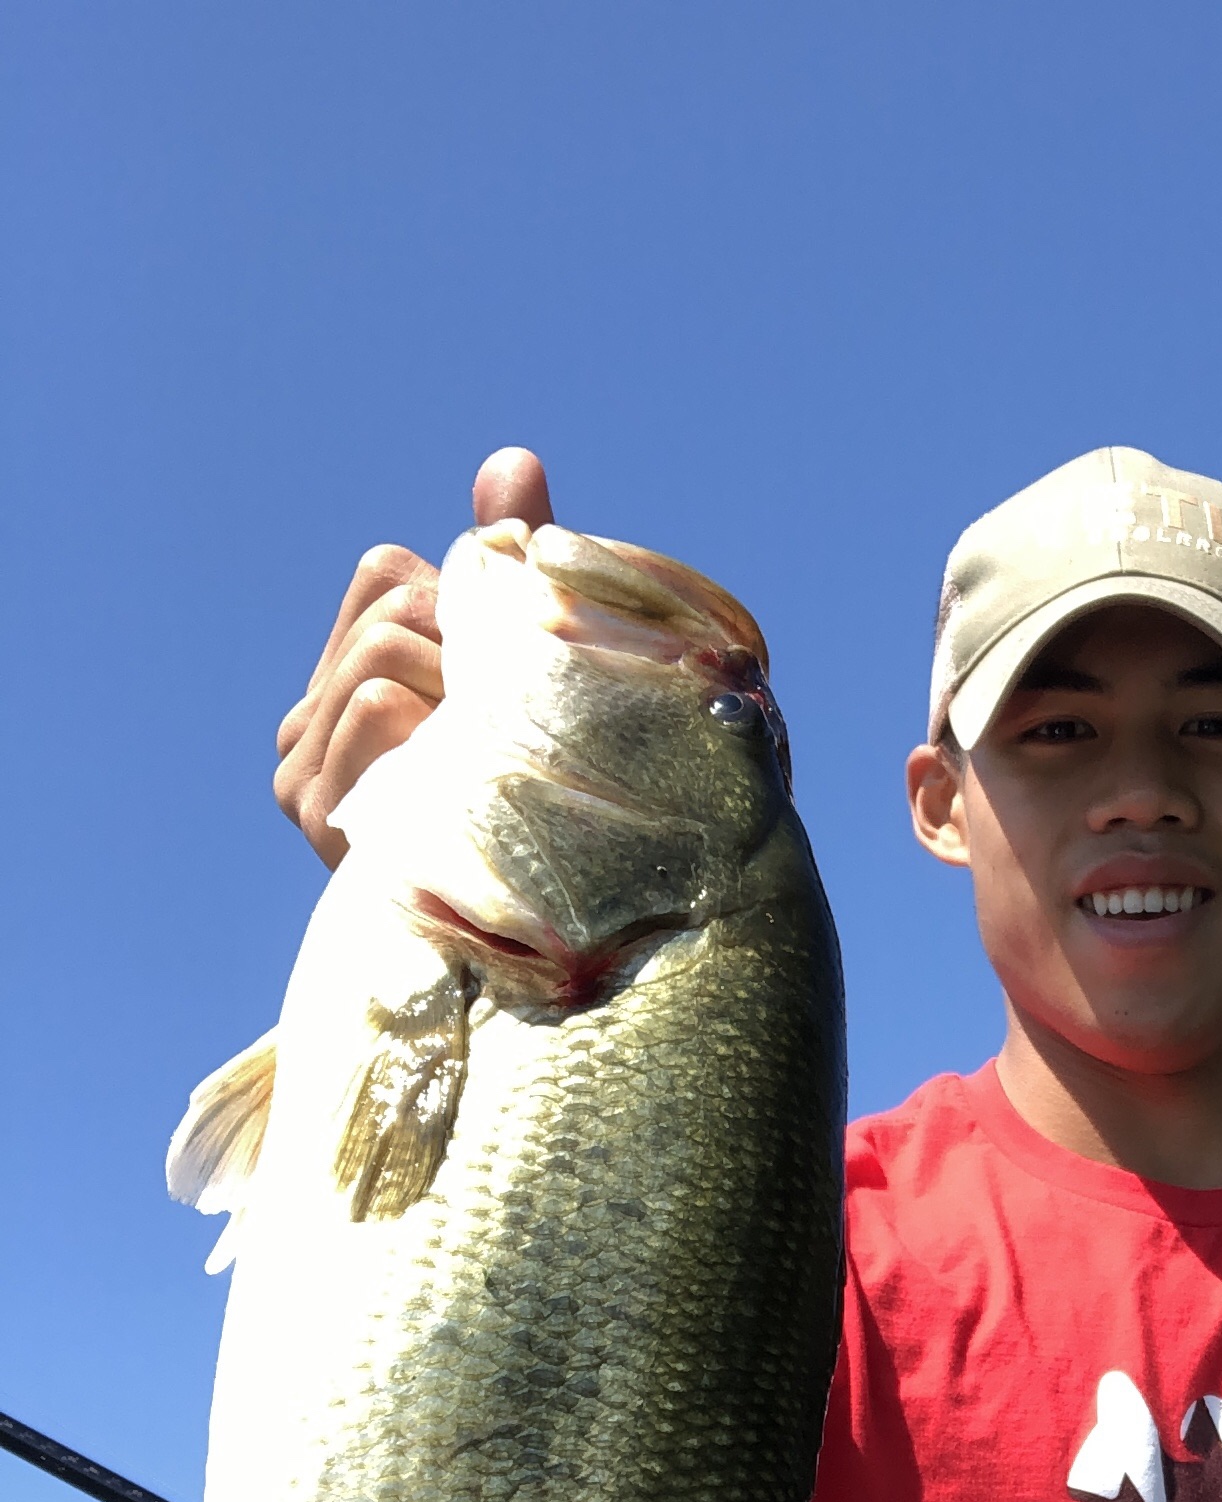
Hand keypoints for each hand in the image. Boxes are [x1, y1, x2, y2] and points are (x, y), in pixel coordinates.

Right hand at [273, 447, 553, 866]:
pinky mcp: (321, 815)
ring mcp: (303, 775)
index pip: (388, 572)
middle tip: (508, 736)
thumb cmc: (545, 810)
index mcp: (343, 683)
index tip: (504, 678)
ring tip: (491, 770)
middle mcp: (304, 726)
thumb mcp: (532, 677)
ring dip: (462, 693)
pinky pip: (379, 704)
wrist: (542, 948)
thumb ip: (513, 570)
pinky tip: (471, 789)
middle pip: (392, 610)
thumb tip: (513, 460)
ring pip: (386, 651)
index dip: (463, 602)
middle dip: (470, 652)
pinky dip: (438, 724)